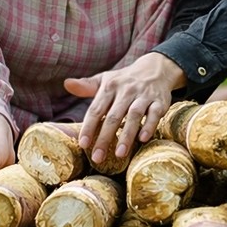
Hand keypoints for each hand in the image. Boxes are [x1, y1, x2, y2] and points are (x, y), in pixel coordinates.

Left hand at [64, 52, 185, 165]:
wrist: (156, 68)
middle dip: (105, 138)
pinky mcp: (160, 101)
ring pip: (134, 115)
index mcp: (110, 86)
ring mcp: (144, 95)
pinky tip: (143, 139)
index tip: (83, 144)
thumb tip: (66, 84)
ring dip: (127, 135)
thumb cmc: (125, 80)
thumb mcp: (106, 79)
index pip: (96, 109)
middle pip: (114, 116)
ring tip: (119, 154)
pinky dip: (149, 126)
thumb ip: (87, 85)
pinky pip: (155, 114)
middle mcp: (126, 90)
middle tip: (97, 158)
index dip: (89, 127)